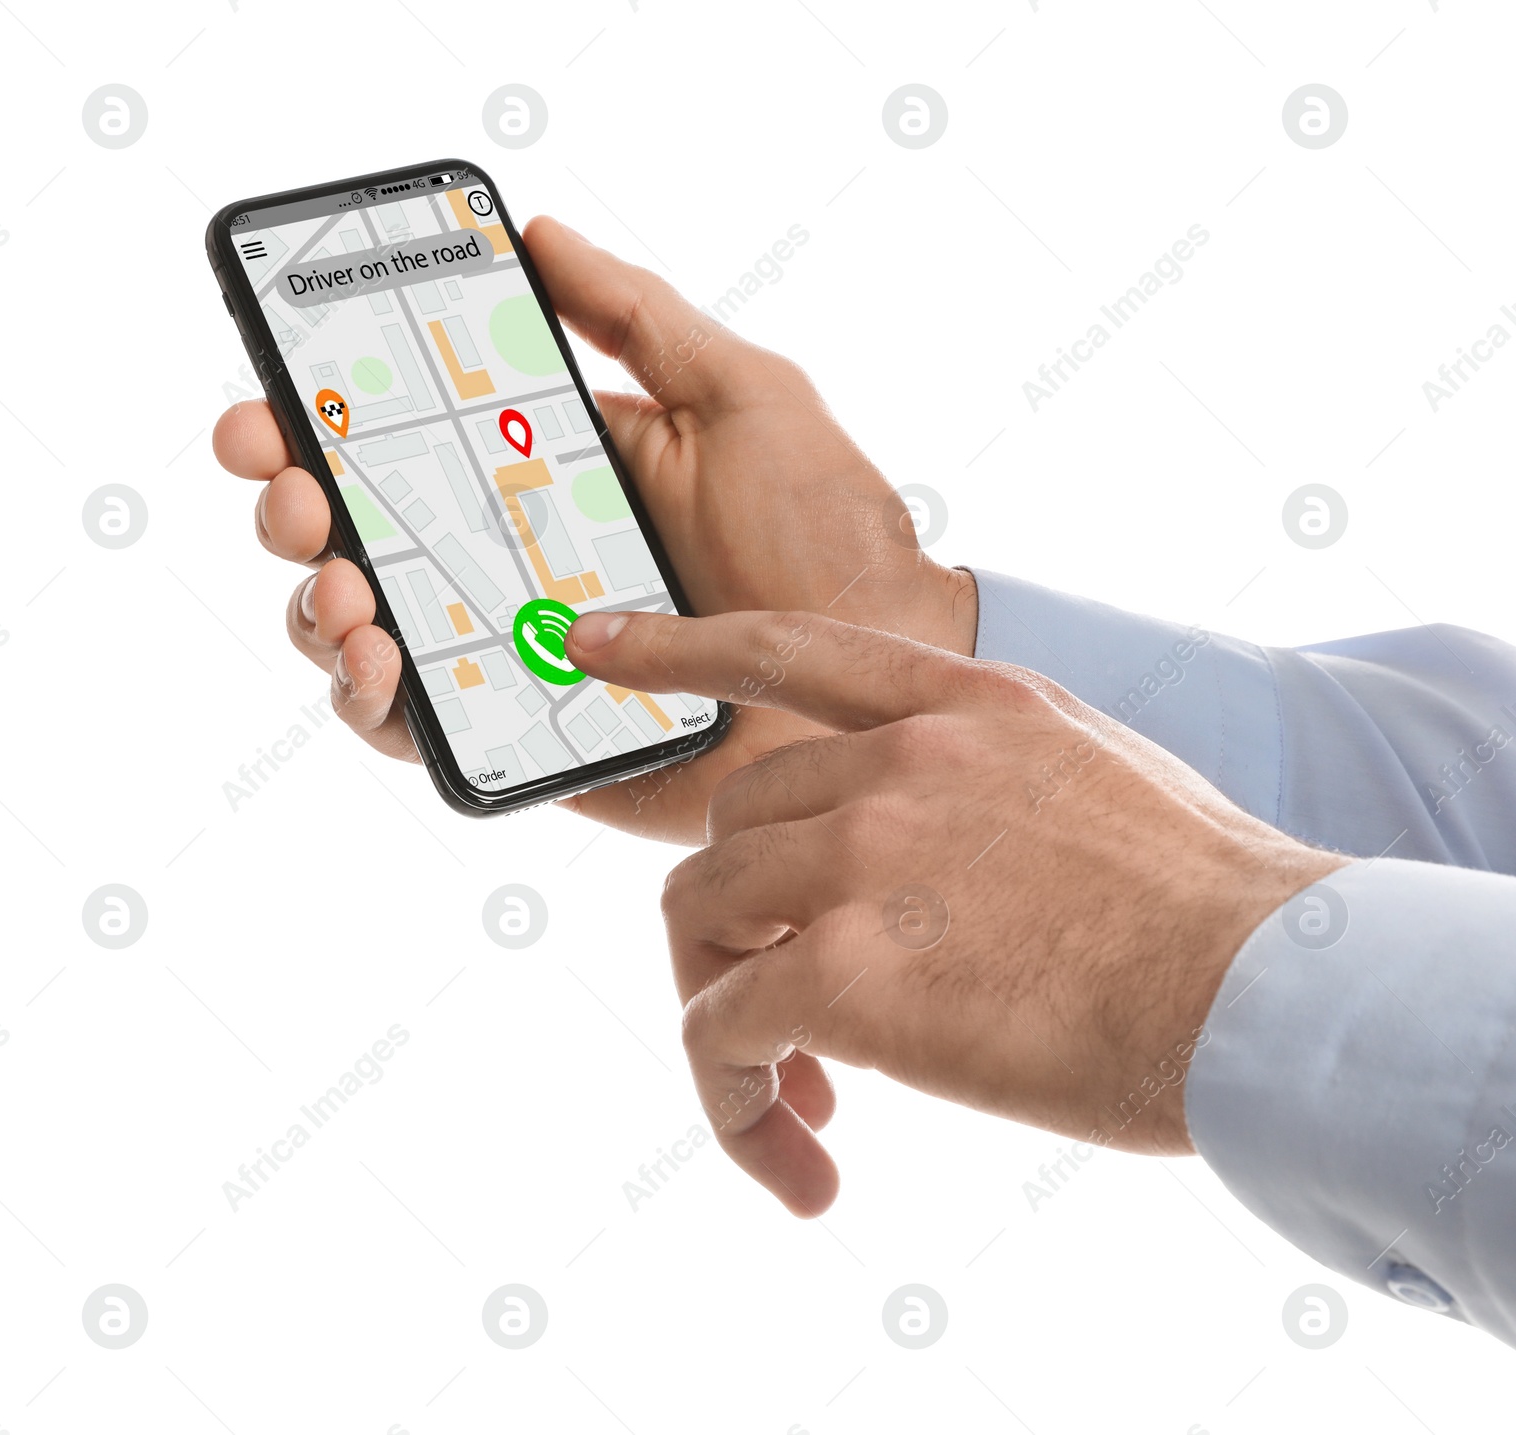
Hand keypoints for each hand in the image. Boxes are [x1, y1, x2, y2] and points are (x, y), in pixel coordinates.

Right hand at [211, 217, 975, 843]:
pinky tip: (380, 662)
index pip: (402, 438)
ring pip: (360, 628)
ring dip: (316, 603)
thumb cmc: (825, 535)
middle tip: (290, 491)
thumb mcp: (738, 396)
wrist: (874, 678)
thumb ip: (636, 317)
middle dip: (292, 503)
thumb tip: (537, 233)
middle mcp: (511, 559)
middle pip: (356, 531)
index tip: (273, 397)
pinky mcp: (521, 739)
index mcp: (547, 473)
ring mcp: (508, 652)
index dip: (319, 416)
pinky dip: (369, 701)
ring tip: (343, 584)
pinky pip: (414, 729)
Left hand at [562, 606, 1346, 1215]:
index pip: (783, 648)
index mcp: (962, 706)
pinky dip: (734, 1101)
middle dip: (736, 933)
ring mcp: (862, 855)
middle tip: (787, 1030)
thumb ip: (988, 783)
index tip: (588, 642)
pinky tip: (799, 1155)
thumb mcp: (1094, 779)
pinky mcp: (843, 969)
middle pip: (729, 835)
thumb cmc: (1205, 910)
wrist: (1270, 993)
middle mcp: (897, 762)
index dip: (674, 644)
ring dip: (724, 1018)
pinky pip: (723, 1030)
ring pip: (703, 927)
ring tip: (799, 1105)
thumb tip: (922, 848)